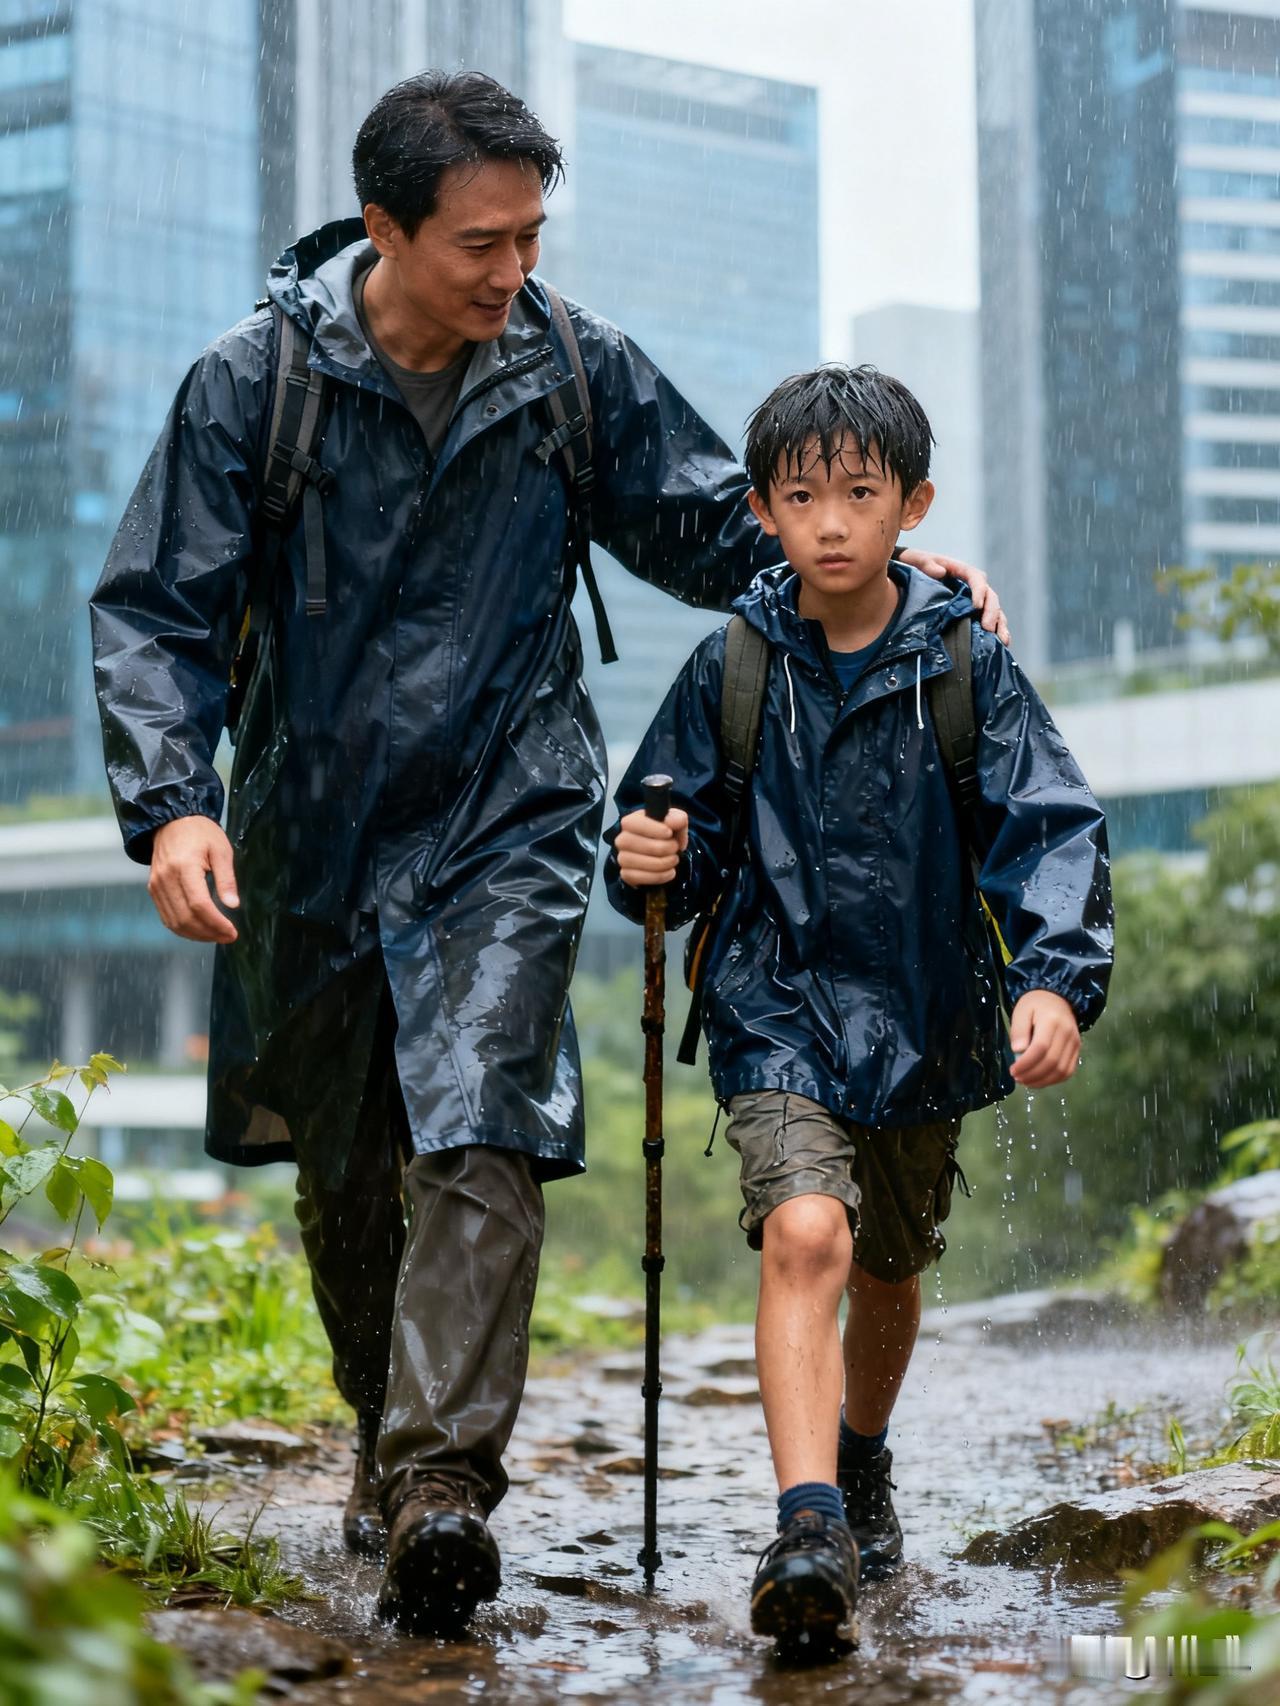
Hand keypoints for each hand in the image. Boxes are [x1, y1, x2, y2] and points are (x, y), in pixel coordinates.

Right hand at [149, 816, 239, 943]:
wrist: (172, 821)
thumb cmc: (200, 833)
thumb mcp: (221, 850)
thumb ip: (227, 879)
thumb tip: (233, 905)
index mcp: (184, 867)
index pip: (199, 905)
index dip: (216, 923)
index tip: (232, 931)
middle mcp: (165, 879)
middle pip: (186, 918)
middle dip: (209, 933)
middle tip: (228, 937)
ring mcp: (156, 885)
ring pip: (174, 922)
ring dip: (196, 935)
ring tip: (217, 936)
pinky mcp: (154, 889)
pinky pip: (166, 917)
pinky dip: (183, 928)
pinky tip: (200, 929)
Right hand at [614, 807, 688, 886]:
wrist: (666, 854)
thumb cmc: (667, 835)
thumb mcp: (676, 822)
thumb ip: (677, 819)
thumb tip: (673, 821)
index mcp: (631, 822)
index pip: (633, 823)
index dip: (652, 829)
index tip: (669, 833)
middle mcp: (622, 840)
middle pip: (637, 844)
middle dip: (662, 848)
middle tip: (674, 848)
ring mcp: (622, 858)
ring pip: (639, 862)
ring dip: (663, 863)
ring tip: (674, 860)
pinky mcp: (626, 874)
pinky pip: (640, 877)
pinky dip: (659, 876)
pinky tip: (670, 872)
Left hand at [896, 549, 1010, 645]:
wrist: (906, 575)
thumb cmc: (912, 565)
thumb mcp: (916, 560)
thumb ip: (926, 564)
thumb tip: (940, 572)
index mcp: (961, 570)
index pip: (977, 579)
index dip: (979, 591)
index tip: (976, 606)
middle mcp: (971, 585)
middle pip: (989, 597)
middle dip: (992, 612)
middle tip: (987, 628)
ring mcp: (973, 599)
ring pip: (993, 610)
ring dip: (999, 625)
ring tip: (1002, 641)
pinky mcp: (970, 613)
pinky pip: (986, 621)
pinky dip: (994, 632)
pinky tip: (1000, 645)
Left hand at [1008, 990, 1079, 1087]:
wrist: (1057, 998)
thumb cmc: (1035, 1005)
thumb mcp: (1021, 1011)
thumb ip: (1018, 1030)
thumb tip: (1018, 1051)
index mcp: (1052, 1021)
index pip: (1041, 1048)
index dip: (1026, 1063)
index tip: (1013, 1070)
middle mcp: (1067, 1033)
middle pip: (1052, 1062)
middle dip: (1032, 1075)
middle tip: (1017, 1078)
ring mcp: (1075, 1043)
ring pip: (1062, 1070)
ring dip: (1043, 1081)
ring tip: (1026, 1081)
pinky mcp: (1077, 1050)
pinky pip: (1068, 1071)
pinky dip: (1054, 1080)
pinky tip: (1039, 1080)